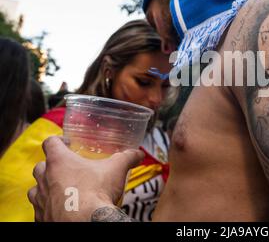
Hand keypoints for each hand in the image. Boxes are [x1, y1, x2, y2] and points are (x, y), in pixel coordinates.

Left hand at [28, 136, 143, 221]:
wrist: (85, 221)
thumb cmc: (96, 192)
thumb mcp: (116, 169)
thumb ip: (127, 158)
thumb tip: (138, 154)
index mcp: (59, 161)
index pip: (50, 142)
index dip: (57, 141)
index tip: (66, 143)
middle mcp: (45, 178)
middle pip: (40, 166)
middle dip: (51, 166)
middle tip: (67, 169)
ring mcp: (40, 199)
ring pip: (36, 188)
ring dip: (46, 187)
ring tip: (61, 190)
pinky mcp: (41, 216)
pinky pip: (40, 209)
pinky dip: (48, 207)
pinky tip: (62, 208)